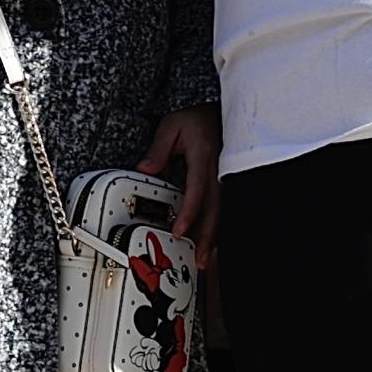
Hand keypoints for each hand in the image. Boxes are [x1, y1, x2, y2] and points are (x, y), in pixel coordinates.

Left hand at [148, 107, 222, 246]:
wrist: (218, 112)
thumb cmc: (195, 118)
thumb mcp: (171, 126)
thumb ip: (158, 149)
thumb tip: (145, 169)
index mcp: (205, 157)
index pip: (197, 191)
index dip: (189, 213)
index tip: (179, 230)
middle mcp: (219, 170)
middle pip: (215, 210)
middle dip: (207, 237)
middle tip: (199, 259)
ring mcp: (226, 178)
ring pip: (222, 213)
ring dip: (214, 237)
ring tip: (205, 259)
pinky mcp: (226, 183)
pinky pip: (223, 208)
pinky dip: (217, 227)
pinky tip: (211, 243)